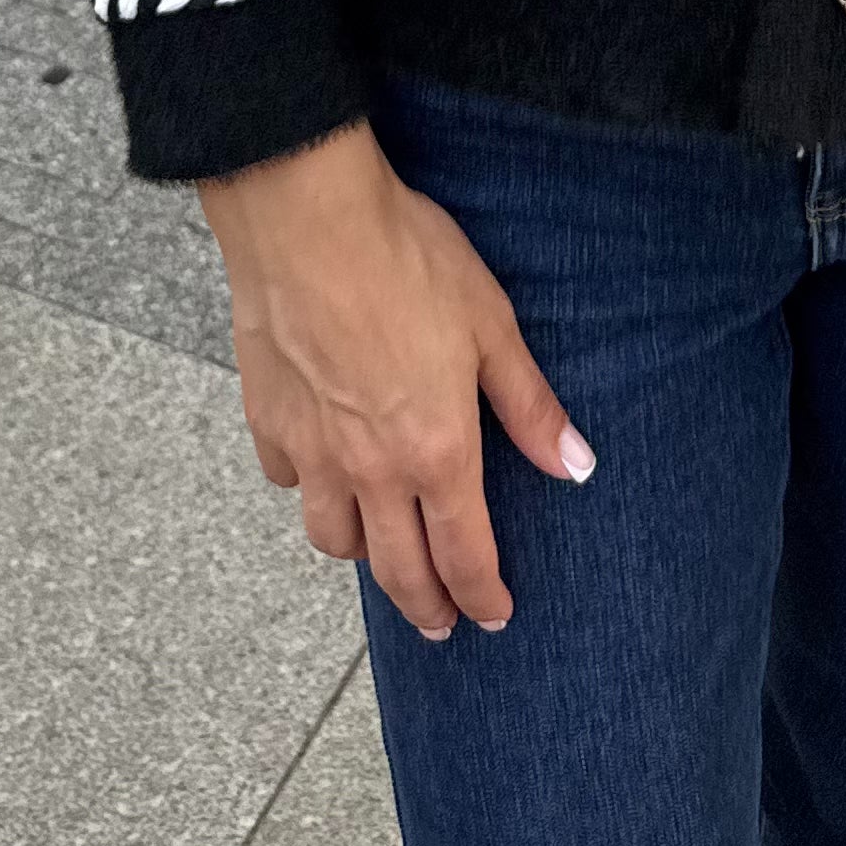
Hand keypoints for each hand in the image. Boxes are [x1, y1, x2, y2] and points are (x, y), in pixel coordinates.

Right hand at [198, 118, 594, 639]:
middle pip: (398, 571)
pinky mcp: (268, 421)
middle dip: (426, 607)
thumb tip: (577, 466)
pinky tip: (322, 473)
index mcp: (436, 450)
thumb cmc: (406, 260)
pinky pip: (289, 482)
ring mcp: (313, 451)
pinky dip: (311, 491)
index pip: (464, 554)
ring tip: (382, 552)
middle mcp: (371, 468)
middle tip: (441, 626)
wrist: (308, 219)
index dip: (482, 596)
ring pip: (333, 540)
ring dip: (365, 557)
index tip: (493, 617)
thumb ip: (529, 405)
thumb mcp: (491, 324)